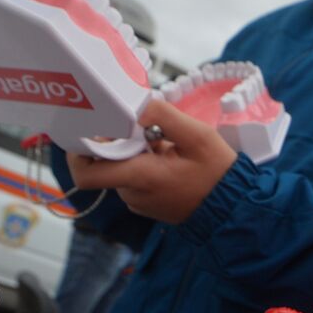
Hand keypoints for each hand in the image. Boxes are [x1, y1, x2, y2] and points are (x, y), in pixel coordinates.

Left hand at [68, 98, 237, 223]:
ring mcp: (138, 201)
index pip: (87, 172)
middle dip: (120, 141)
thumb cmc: (217, 172)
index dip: (79, 150)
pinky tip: (168, 158)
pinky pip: (133, 178)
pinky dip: (143, 163)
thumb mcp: (198, 135)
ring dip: (135, 151)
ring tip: (164, 144)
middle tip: (146, 129)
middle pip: (106, 162)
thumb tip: (135, 106)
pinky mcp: (145, 203)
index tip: (94, 129)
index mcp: (141, 177)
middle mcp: (132, 194)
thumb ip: (164, 116)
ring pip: (120, 168)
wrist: (232, 207)